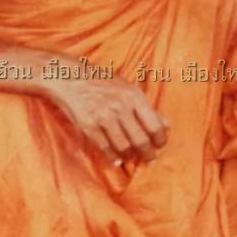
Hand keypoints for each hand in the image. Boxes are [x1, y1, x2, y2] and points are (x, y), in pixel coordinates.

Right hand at [48, 71, 169, 165]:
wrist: (69, 78)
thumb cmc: (102, 83)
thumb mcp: (128, 89)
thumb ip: (147, 108)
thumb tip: (166, 125)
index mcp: (134, 96)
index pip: (155, 126)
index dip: (160, 140)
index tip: (159, 145)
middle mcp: (121, 107)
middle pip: (141, 140)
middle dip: (148, 154)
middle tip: (149, 159)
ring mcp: (103, 117)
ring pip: (124, 147)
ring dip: (130, 157)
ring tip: (132, 158)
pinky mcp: (88, 126)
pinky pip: (105, 148)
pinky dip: (113, 157)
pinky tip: (117, 159)